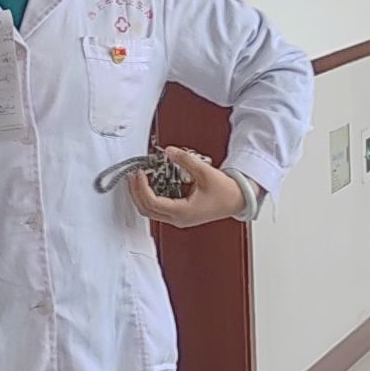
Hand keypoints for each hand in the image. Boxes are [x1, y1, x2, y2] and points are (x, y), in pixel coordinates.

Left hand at [126, 146, 251, 226]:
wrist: (237, 200)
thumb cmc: (225, 192)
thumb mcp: (205, 172)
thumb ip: (185, 160)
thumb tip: (169, 151)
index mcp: (182, 212)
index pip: (152, 202)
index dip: (141, 187)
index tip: (139, 173)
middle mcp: (178, 219)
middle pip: (146, 210)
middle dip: (135, 192)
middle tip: (132, 176)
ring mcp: (178, 219)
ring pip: (150, 212)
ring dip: (141, 196)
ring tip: (137, 180)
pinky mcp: (180, 216)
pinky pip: (158, 210)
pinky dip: (149, 198)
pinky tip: (150, 185)